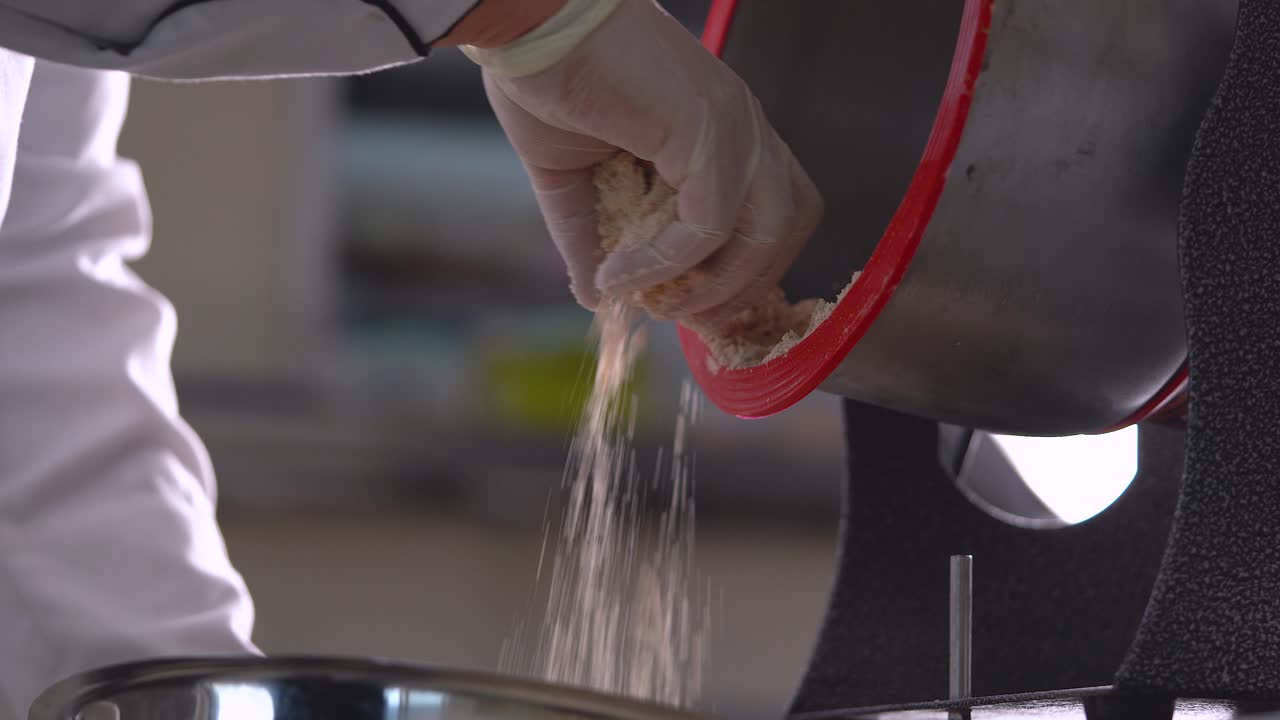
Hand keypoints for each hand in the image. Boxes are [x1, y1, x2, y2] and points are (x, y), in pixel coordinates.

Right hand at [462, 0, 822, 320]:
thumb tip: (594, 296)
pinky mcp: (711, 130)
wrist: (525, 24)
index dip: (740, 269)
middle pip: (787, 227)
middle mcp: (742, 127)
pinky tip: (622, 272)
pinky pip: (709, 226)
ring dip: (714, 287)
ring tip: (658, 305)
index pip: (772, 213)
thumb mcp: (571, 179)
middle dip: (740, 288)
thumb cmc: (546, 78)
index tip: (687, 304)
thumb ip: (591, 236)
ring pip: (764, 235)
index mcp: (722, 132)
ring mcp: (735, 125)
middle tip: (681, 316)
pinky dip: (668, 263)